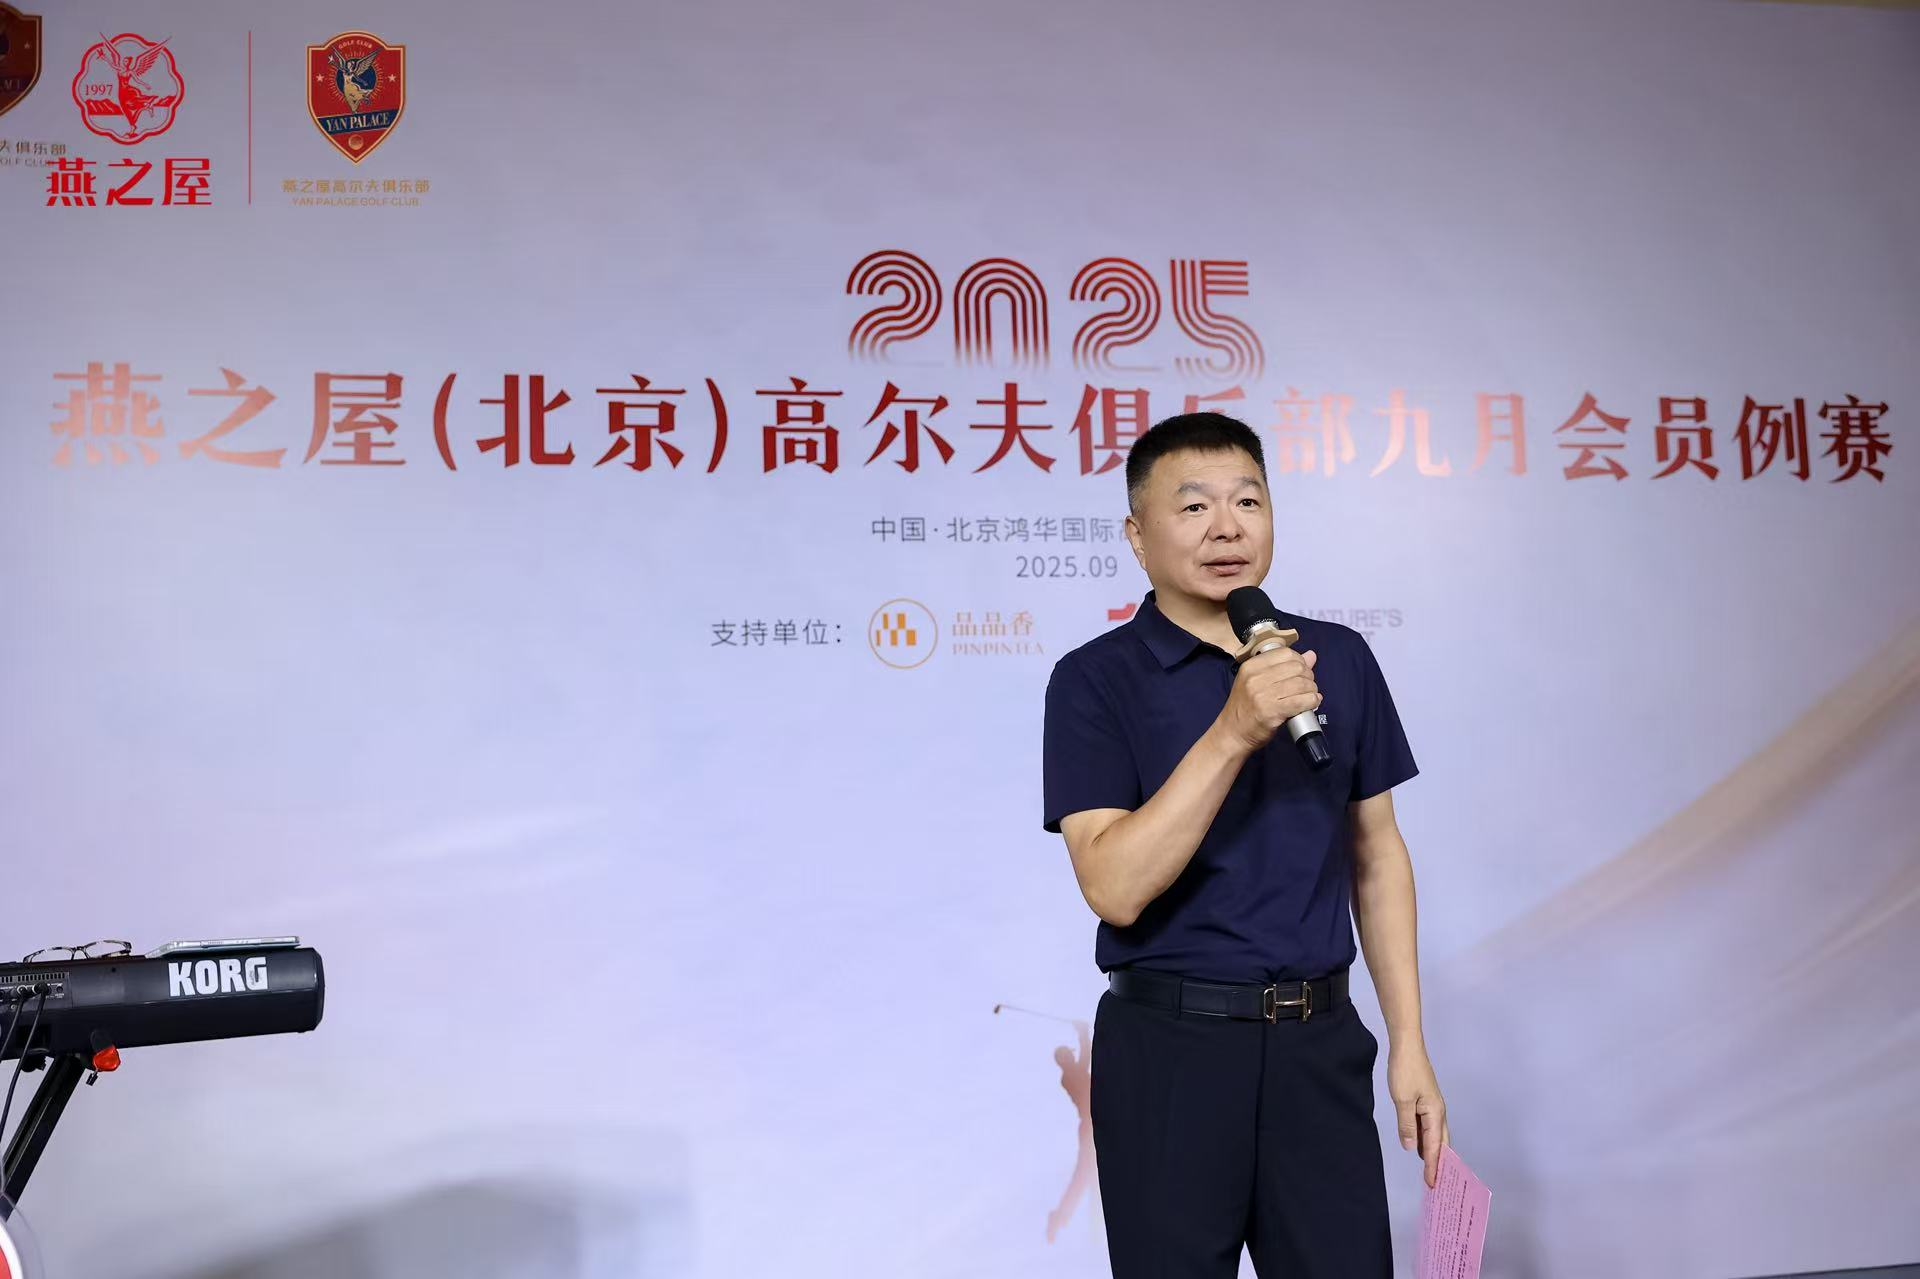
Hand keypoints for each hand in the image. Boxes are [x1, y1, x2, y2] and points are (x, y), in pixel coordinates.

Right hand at [1218, 646, 1319, 751]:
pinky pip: (1301, 701)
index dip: (1300, 661)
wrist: (1232, 733)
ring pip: (1301, 684)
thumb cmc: (1245, 708)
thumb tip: (1311, 655)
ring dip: (1312, 690)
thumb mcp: (1256, 682)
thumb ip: (1283, 667)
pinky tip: (1312, 703)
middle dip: (1308, 676)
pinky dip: (1312, 702)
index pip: (1286, 653)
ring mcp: (1263, 695)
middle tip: (1307, 686)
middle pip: (1296, 667)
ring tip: (1310, 696)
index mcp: (1251, 666)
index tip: (1301, 672)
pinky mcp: (1272, 711)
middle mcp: (1255, 677)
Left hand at [1388, 1044, 1449, 1188]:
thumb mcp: (1402, 1100)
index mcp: (1435, 1113)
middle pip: (1441, 1143)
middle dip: (1439, 1163)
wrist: (1407, 1046)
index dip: (1433, 1166)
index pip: (1434, 1146)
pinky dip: (1425, 1139)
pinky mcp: (1425, 1101)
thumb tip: (1410, 1148)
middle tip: (1435, 1183)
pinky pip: (1428, 1126)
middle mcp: (1437, 1112)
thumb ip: (1407, 1125)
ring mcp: (1432, 1106)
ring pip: (1435, 1135)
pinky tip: (1418, 1145)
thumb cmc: (1405, 1071)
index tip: (1433, 1184)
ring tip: (1429, 1169)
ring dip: (1433, 1152)